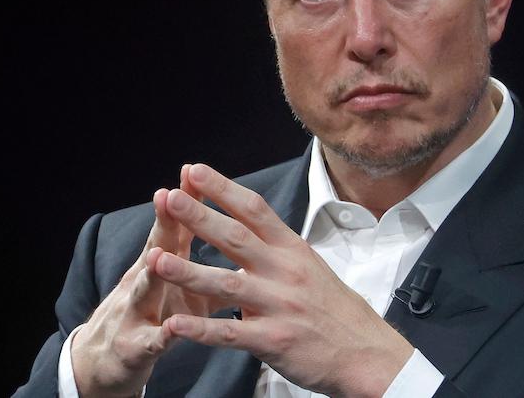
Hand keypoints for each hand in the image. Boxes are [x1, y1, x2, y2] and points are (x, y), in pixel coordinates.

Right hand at [70, 165, 228, 397]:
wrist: (104, 362)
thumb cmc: (153, 316)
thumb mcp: (181, 290)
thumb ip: (210, 269)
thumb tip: (247, 249)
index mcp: (161, 266)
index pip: (174, 228)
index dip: (184, 202)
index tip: (194, 172)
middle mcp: (145, 282)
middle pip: (156, 249)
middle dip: (163, 223)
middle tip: (169, 195)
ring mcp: (137, 313)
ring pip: (145, 290)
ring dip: (153, 273)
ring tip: (158, 256)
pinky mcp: (135, 348)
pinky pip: (152, 342)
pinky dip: (162, 335)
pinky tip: (173, 330)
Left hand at [156, 163, 414, 397]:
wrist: (367, 353)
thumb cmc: (336, 310)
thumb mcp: (311, 267)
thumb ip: (276, 249)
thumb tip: (247, 226)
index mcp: (292, 249)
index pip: (254, 209)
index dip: (222, 188)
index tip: (193, 170)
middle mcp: (285, 271)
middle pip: (236, 237)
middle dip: (199, 216)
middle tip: (170, 198)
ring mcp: (279, 305)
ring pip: (226, 284)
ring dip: (188, 271)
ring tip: (156, 260)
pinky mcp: (273, 340)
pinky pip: (230, 333)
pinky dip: (200, 330)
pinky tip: (175, 324)